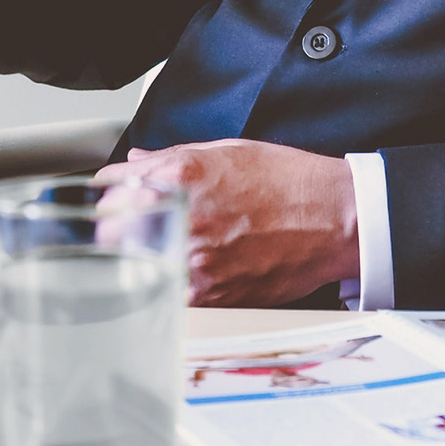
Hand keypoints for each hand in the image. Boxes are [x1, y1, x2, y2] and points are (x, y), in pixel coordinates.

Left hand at [96, 139, 359, 307]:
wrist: (336, 219)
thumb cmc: (290, 182)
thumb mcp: (229, 151)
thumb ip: (172, 157)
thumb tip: (137, 162)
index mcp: (182, 176)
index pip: (113, 187)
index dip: (108, 193)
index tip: (110, 198)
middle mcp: (184, 217)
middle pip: (111, 232)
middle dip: (112, 229)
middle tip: (122, 229)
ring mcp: (196, 260)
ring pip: (134, 268)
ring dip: (137, 261)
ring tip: (155, 252)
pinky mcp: (213, 294)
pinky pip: (168, 293)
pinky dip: (167, 285)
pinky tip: (181, 273)